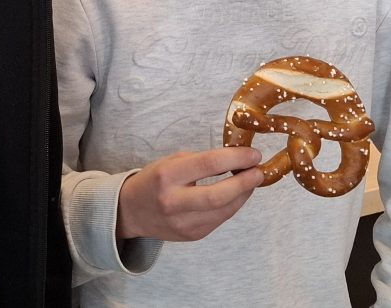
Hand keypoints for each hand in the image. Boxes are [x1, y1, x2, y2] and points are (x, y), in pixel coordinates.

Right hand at [114, 147, 263, 241]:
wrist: (131, 211)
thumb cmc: (154, 180)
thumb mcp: (172, 162)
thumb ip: (202, 161)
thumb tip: (238, 160)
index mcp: (167, 176)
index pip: (209, 164)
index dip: (236, 158)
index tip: (253, 154)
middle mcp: (173, 202)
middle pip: (219, 195)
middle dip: (245, 182)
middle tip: (259, 171)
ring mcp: (183, 223)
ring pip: (224, 210)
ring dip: (243, 194)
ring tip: (251, 181)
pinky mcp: (192, 235)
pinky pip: (220, 219)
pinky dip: (232, 205)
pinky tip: (236, 194)